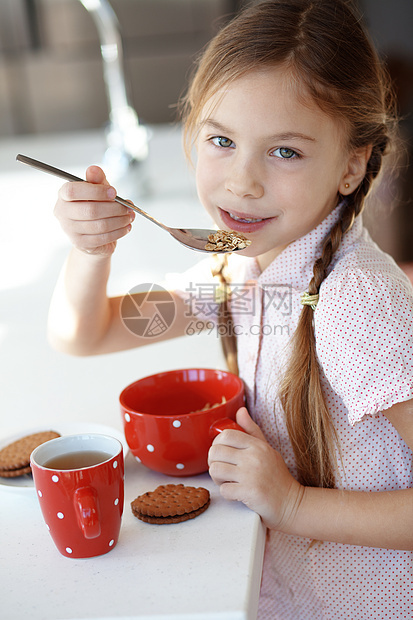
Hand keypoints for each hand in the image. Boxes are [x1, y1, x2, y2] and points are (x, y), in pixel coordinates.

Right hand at [54, 165, 134, 255]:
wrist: (92, 234)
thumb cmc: (94, 207)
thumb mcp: (97, 190)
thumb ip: (97, 180)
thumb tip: (94, 169)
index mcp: (63, 195)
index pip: (73, 191)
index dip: (95, 191)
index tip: (113, 192)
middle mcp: (62, 212)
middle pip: (90, 210)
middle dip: (114, 208)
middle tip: (127, 207)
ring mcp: (70, 230)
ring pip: (99, 225)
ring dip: (119, 221)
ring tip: (129, 217)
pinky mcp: (80, 243)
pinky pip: (103, 237)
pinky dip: (118, 232)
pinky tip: (126, 227)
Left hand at [208, 407, 303, 530]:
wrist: (291, 502)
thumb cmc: (277, 475)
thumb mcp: (266, 448)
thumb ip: (251, 430)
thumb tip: (240, 410)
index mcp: (257, 445)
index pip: (226, 435)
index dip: (217, 443)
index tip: (222, 453)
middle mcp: (253, 457)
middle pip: (215, 451)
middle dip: (213, 461)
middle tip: (221, 468)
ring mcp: (251, 475)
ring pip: (215, 470)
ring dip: (217, 478)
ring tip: (227, 480)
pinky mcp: (249, 492)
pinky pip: (223, 489)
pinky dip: (227, 493)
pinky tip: (236, 493)